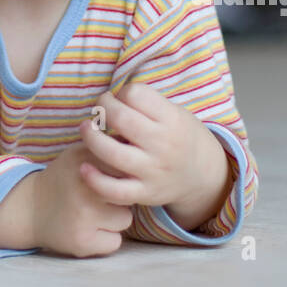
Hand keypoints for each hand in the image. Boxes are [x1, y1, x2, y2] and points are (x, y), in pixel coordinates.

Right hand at [32, 141, 134, 258]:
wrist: (29, 209)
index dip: (123, 173)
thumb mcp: (78, 155)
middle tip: (102, 197)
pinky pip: (115, 242)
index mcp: (83, 158)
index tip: (114, 176)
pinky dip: (105, 239)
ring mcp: (83, 214)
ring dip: (114, 219)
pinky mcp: (82, 241)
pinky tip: (89, 231)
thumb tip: (140, 148)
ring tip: (94, 214)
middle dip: (121, 195)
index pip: (124, 164)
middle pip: (129, 190)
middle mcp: (83, 185)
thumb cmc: (65, 180)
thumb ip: (106, 150)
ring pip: (125, 218)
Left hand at [78, 82, 222, 213]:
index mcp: (171, 119)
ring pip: (112, 154)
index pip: (136, 94)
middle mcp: (163, 145)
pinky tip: (84, 167)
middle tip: (100, 110)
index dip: (121, 92)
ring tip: (86, 129)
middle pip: (121, 119)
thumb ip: (147, 105)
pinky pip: (115, 191)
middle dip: (102, 108)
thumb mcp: (175, 112)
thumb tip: (111, 99)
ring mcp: (153, 171)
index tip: (120, 98)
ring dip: (91, 138)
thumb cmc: (179, 136)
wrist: (202, 175)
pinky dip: (95, 180)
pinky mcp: (144, 194)